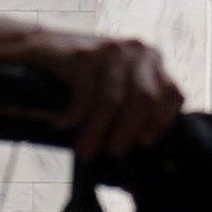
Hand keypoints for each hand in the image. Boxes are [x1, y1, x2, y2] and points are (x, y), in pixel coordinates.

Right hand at [40, 31, 184, 155]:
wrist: (39, 48)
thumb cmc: (80, 80)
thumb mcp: (113, 91)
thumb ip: (130, 114)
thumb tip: (136, 163)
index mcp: (153, 61)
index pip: (172, 93)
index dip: (161, 122)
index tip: (144, 144)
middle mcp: (138, 51)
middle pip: (145, 99)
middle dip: (128, 131)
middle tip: (113, 152)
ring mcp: (112, 50)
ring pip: (114, 101)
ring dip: (98, 131)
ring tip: (86, 150)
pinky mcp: (86, 54)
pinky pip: (87, 95)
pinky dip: (76, 116)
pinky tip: (64, 124)